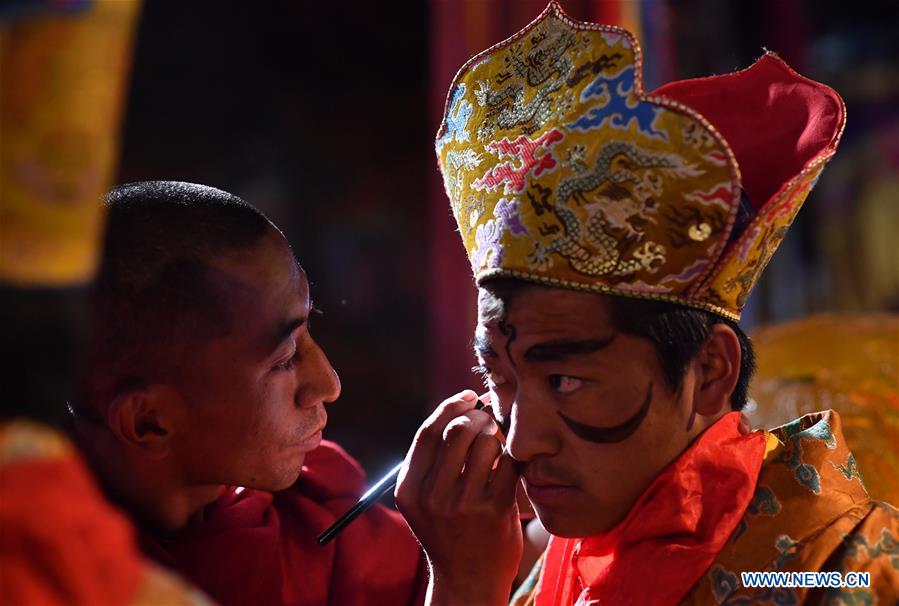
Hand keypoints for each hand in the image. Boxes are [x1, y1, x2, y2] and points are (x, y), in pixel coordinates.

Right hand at [395, 390, 522, 605]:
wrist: (468, 581)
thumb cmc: (450, 531)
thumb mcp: (425, 499)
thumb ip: (434, 460)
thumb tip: (462, 407)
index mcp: (409, 489)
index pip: (428, 431)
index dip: (451, 406)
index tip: (469, 397)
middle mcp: (432, 496)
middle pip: (458, 430)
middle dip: (478, 417)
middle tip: (489, 419)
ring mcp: (463, 504)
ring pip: (486, 443)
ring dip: (497, 437)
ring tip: (498, 447)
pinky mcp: (495, 510)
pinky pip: (508, 463)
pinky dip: (512, 456)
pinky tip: (511, 463)